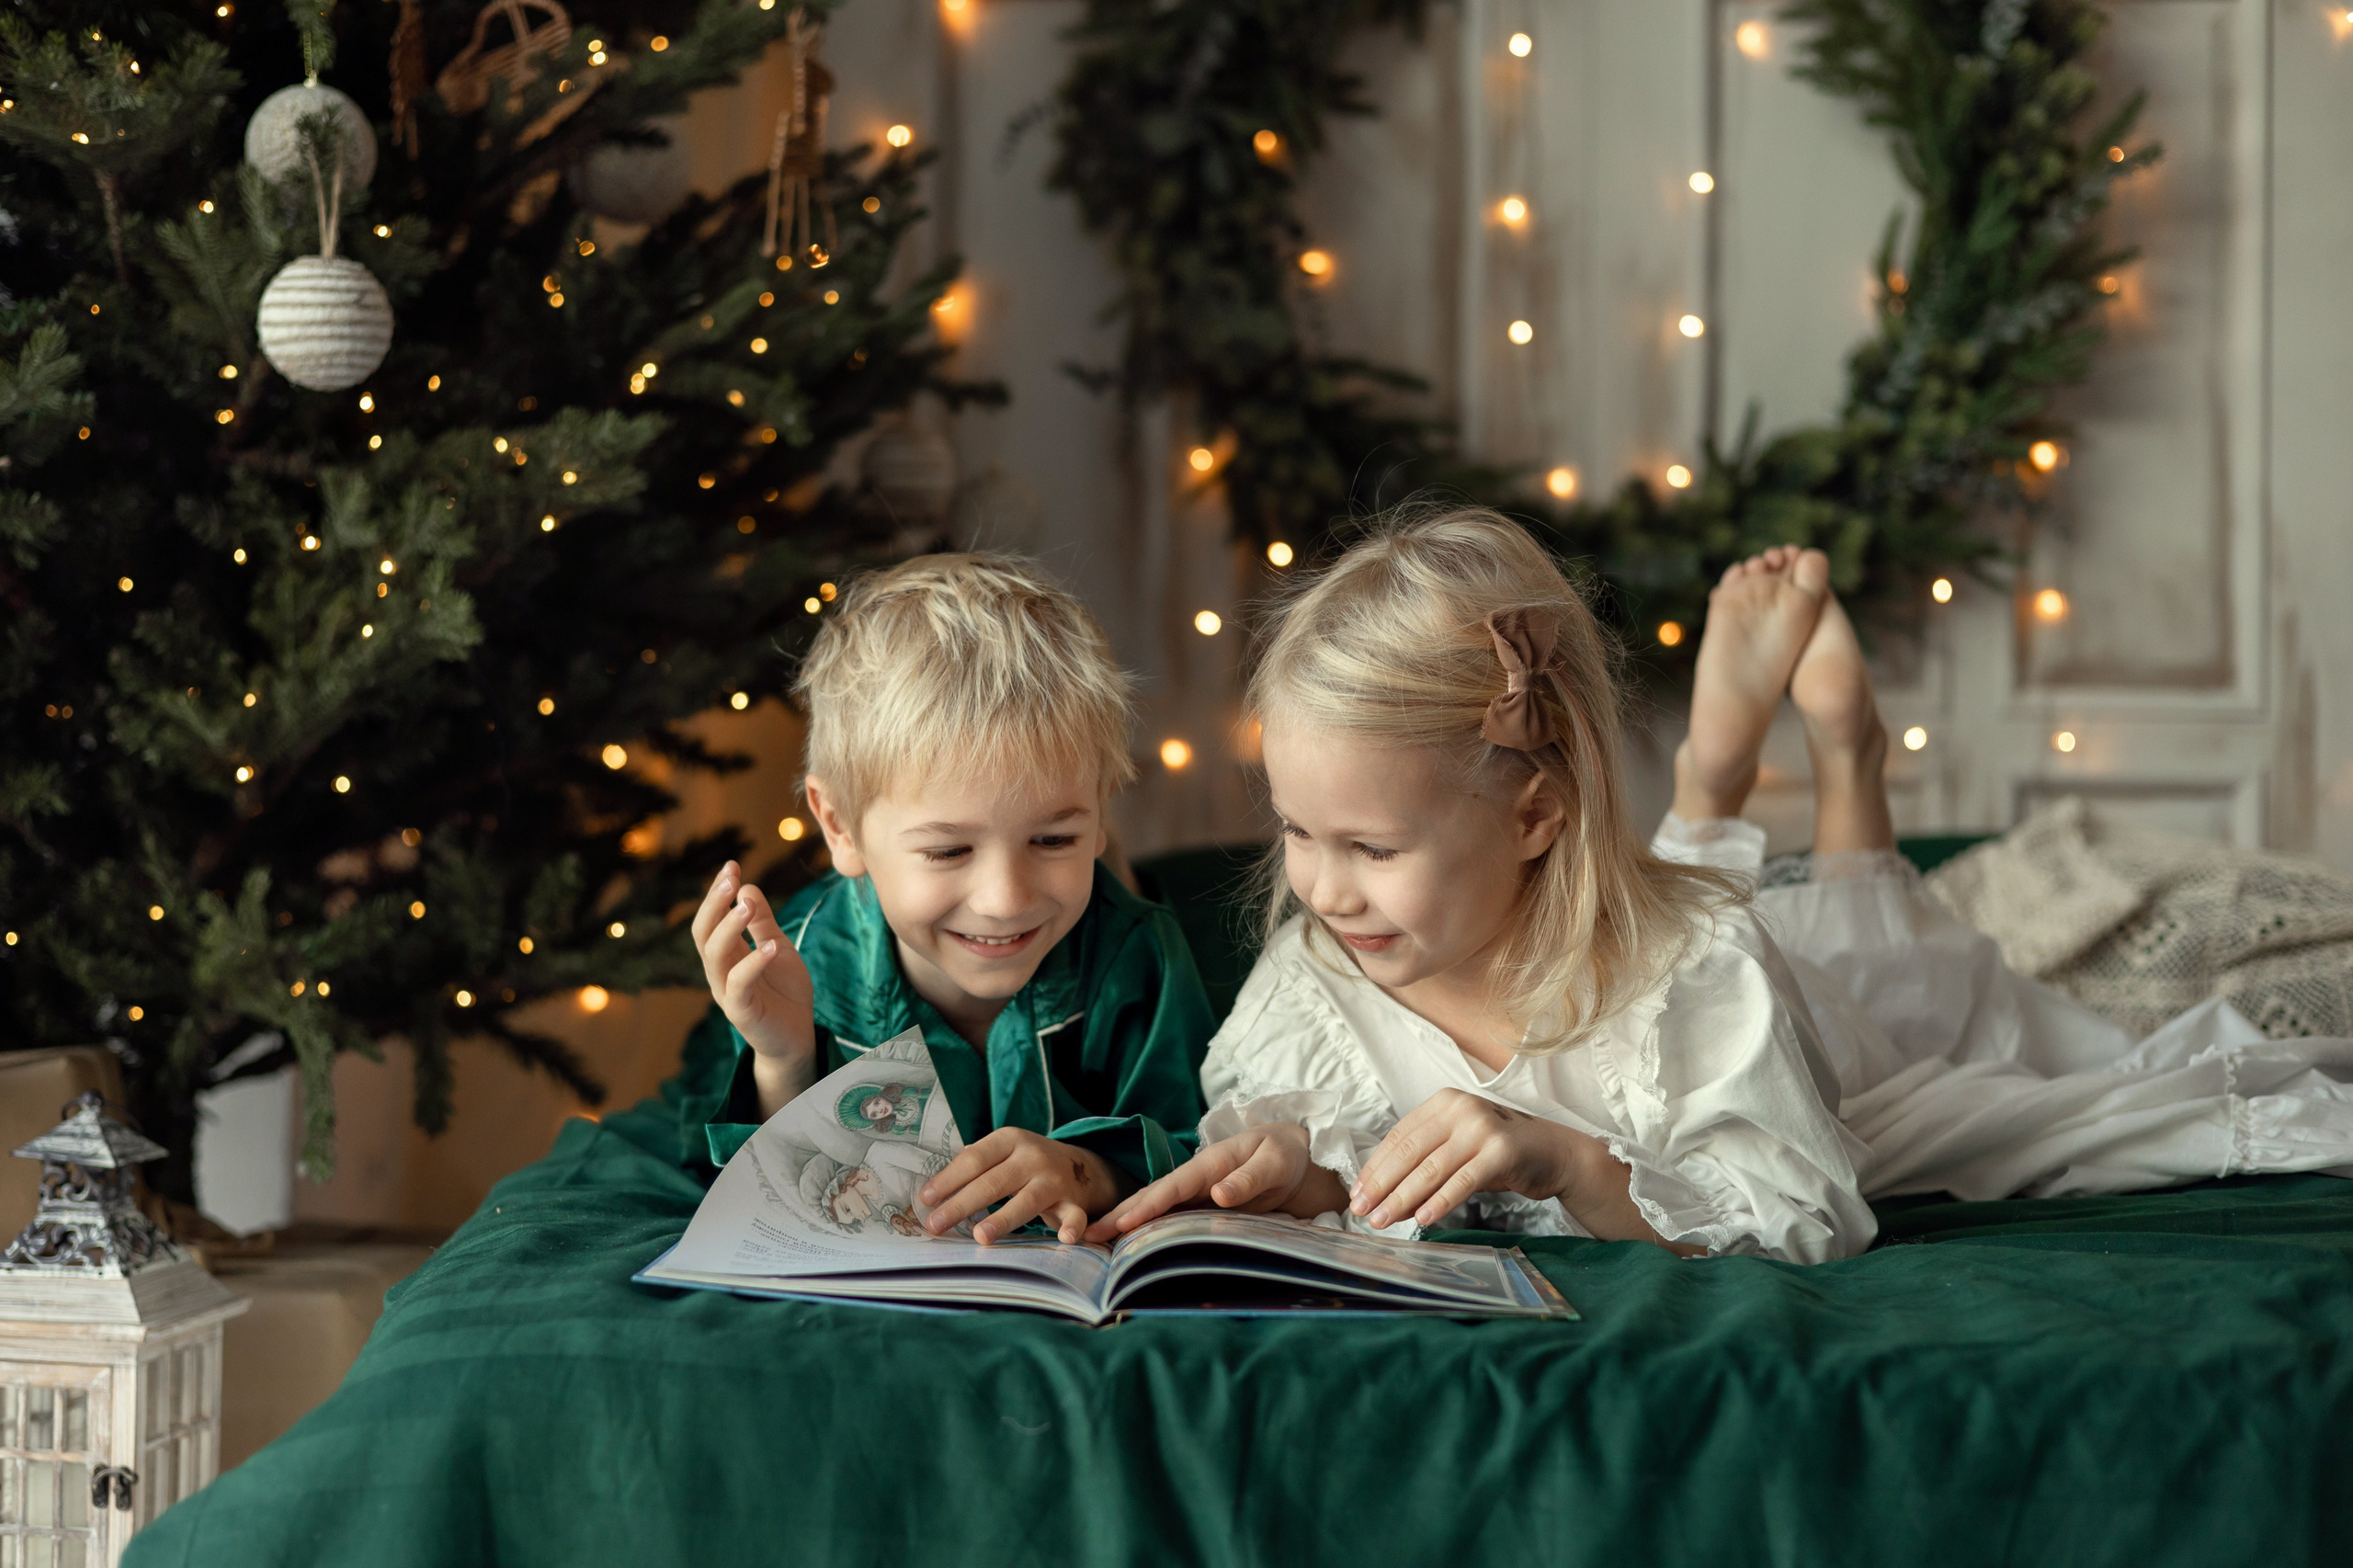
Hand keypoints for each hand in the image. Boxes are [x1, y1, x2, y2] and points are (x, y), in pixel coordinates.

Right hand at [690, 861, 815, 1115]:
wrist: (797, 1037)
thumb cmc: (785, 993)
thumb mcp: (779, 948)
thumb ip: (764, 922)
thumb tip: (747, 887)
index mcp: (726, 955)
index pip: (711, 919)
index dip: (717, 892)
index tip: (732, 865)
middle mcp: (719, 972)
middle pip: (702, 933)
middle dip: (714, 903)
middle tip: (730, 877)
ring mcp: (727, 992)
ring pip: (713, 956)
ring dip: (729, 927)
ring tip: (746, 905)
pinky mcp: (741, 1012)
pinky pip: (738, 985)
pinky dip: (753, 962)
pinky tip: (771, 946)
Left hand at [919, 1129, 1128, 1244]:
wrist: (1081, 1165)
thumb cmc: (1026, 1163)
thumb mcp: (1002, 1153)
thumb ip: (973, 1167)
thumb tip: (931, 1195)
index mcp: (1009, 1139)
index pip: (974, 1159)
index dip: (948, 1179)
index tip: (925, 1200)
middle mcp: (1032, 1157)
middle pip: (993, 1182)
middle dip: (961, 1204)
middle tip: (936, 1225)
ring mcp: (1054, 1180)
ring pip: (1027, 1200)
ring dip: (1004, 1218)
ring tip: (980, 1236)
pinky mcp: (1074, 1202)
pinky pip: (1074, 1216)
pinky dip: (1073, 1227)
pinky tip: (1064, 1239)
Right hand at [1083, 1123, 1348, 1241]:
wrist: (1303, 1155)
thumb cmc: (1288, 1153)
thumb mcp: (1275, 1162)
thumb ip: (1248, 1179)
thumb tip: (1218, 1195)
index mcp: (1209, 1164)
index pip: (1172, 1187)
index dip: (1145, 1205)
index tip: (1119, 1222)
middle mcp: (1198, 1179)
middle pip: (1154, 1198)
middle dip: (1121, 1216)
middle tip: (1086, 1235)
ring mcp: (1200, 1195)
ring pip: (1159, 1210)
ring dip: (1130, 1225)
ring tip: (1098, 1244)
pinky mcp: (1207, 1209)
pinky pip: (1176, 1220)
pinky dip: (1153, 1231)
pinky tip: (1137, 1247)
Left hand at [1349, 1088, 1585, 1229]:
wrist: (1555, 1152)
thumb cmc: (1499, 1154)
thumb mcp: (1458, 1149)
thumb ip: (1425, 1164)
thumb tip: (1384, 1196)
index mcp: (1443, 1103)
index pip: (1399, 1137)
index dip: (1375, 1167)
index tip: (1357, 1193)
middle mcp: (1460, 1108)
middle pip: (1409, 1151)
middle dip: (1382, 1184)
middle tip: (1362, 1211)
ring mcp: (1482, 1127)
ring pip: (1431, 1167)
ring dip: (1403, 1197)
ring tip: (1383, 1220)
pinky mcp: (1502, 1150)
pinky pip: (1463, 1180)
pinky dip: (1441, 1201)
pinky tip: (1423, 1218)